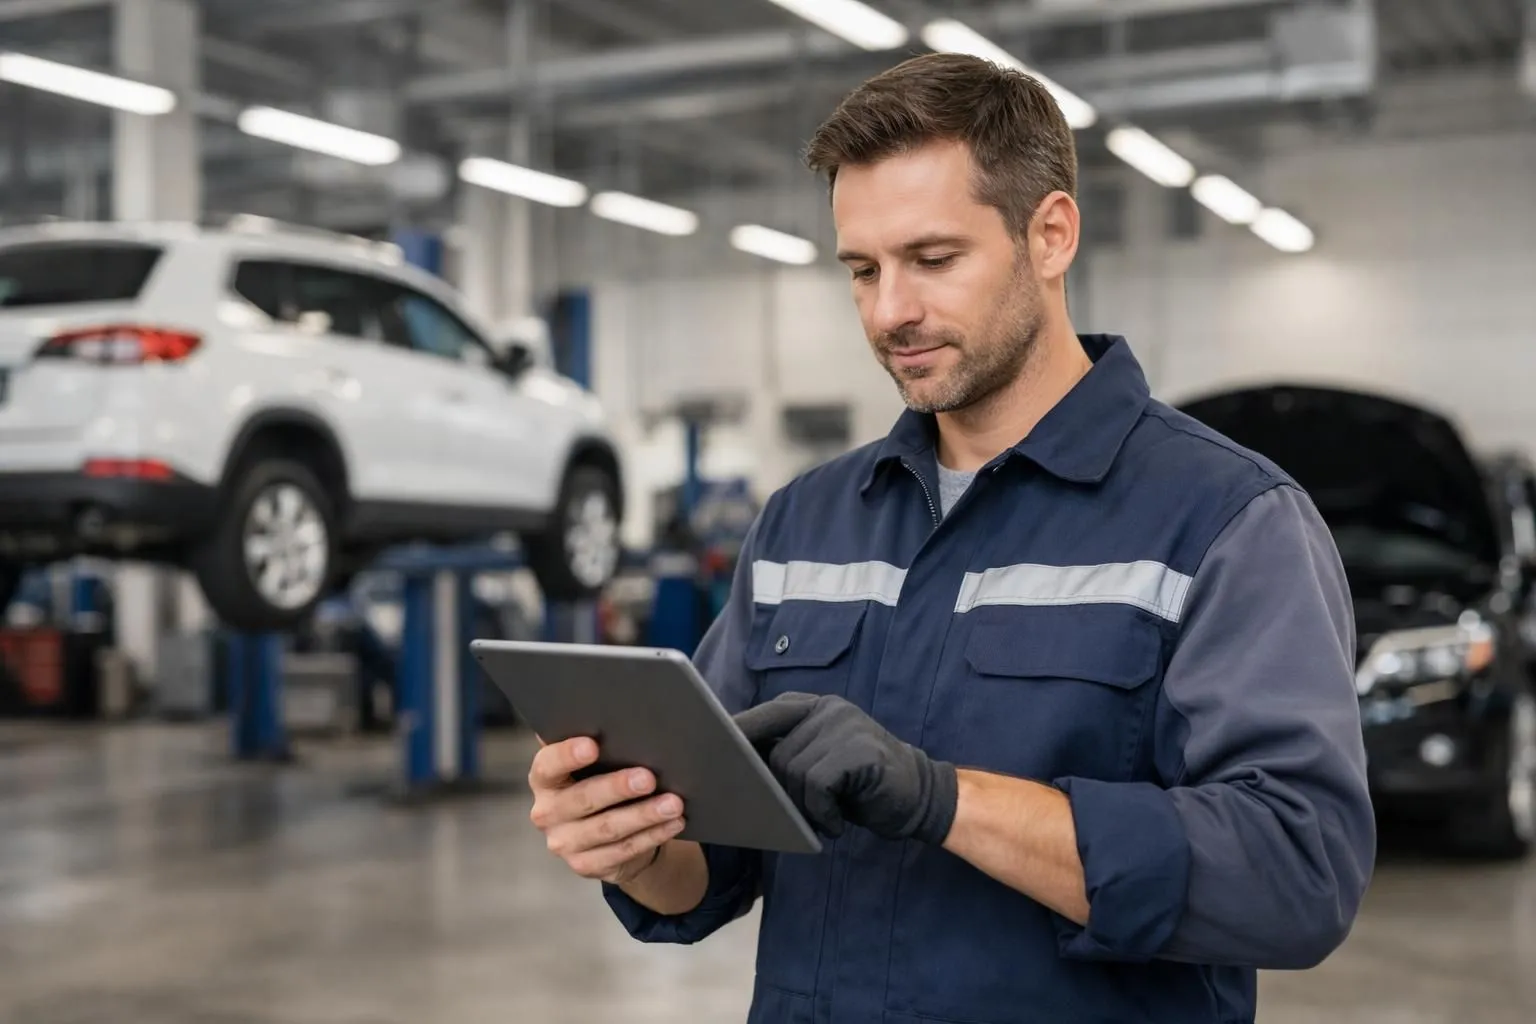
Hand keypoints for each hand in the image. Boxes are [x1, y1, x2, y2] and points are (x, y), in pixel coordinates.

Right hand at [527, 737, 687, 884]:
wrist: (605, 834)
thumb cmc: (598, 782)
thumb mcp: (591, 764)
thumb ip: (594, 743)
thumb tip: (617, 715)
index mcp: (544, 779)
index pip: (547, 765)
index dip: (567, 755)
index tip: (592, 745)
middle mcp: (547, 812)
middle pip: (582, 799)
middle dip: (617, 788)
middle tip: (648, 778)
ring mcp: (565, 843)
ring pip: (608, 828)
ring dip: (644, 815)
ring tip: (673, 803)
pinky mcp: (586, 865)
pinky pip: (624, 850)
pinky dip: (652, 836)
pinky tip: (673, 823)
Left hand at [735, 693, 957, 845]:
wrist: (920, 797)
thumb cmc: (861, 786)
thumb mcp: (821, 763)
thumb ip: (788, 752)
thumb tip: (733, 766)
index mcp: (813, 707)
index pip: (765, 715)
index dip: (738, 733)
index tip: (709, 749)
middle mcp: (827, 708)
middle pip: (775, 753)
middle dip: (780, 791)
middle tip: (797, 814)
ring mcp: (844, 725)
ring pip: (793, 771)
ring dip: (805, 807)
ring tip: (825, 817)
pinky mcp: (858, 750)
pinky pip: (817, 786)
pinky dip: (822, 813)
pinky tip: (837, 822)